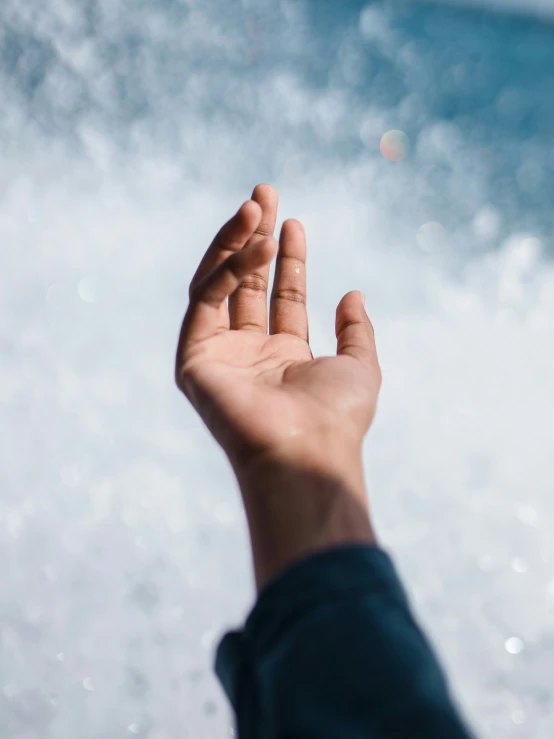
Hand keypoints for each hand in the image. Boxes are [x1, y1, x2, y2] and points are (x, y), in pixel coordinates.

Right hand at [175, 184, 381, 585]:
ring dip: (235, 243)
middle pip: (246, 283)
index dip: (287, 258)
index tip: (295, 222)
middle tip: (265, 192)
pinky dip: (225, 269)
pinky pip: (204, 301)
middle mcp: (249, 353)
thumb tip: (352, 293)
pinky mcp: (193, 359)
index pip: (281, 296)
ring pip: (219, 285)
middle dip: (255, 237)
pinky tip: (254, 244)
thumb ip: (356, 332)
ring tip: (256, 203)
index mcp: (285, 356)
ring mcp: (220, 355)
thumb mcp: (361, 367)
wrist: (306, 451)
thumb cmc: (337, 417)